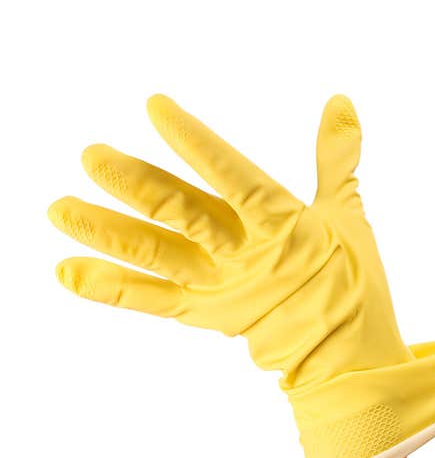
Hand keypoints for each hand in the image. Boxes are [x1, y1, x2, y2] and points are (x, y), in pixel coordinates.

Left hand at [51, 95, 434, 457]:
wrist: (346, 356)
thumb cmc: (351, 281)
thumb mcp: (347, 214)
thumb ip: (336, 157)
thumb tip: (340, 100)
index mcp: (284, 226)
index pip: (234, 177)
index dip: (196, 143)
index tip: (156, 108)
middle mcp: (245, 256)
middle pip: (180, 214)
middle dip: (133, 183)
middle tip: (91, 154)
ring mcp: (219, 289)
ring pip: (155, 255)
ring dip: (105, 231)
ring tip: (59, 209)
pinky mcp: (202, 314)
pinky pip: (148, 301)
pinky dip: (107, 286)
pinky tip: (66, 270)